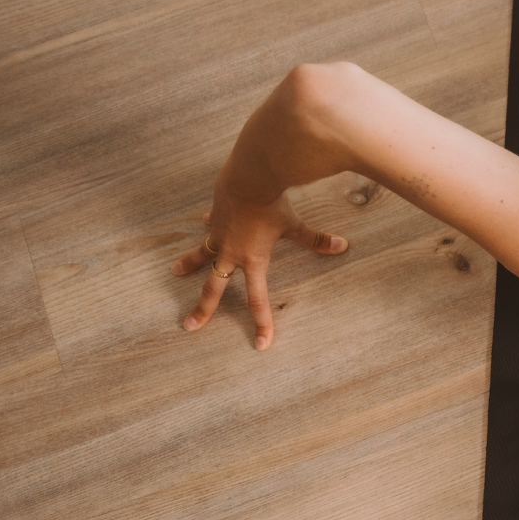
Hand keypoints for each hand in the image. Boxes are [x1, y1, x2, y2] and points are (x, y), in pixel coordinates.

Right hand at [171, 173, 347, 349]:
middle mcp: (231, 252)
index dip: (262, 323)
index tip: (261, 345)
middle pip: (214, 287)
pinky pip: (211, 223)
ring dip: (189, 264)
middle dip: (202, 308)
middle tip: (190, 325)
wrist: (249, 175)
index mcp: (252, 260)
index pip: (258, 299)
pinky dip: (209, 224)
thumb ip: (315, 240)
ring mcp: (219, 233)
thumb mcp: (294, 225)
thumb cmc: (272, 203)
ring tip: (176, 271)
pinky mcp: (216, 214)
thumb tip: (342, 246)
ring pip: (201, 254)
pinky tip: (205, 221)